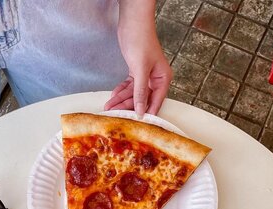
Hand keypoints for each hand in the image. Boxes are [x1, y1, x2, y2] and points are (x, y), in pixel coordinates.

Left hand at [105, 2, 171, 116]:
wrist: (132, 21)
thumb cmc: (141, 40)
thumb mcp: (140, 69)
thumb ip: (140, 92)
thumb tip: (141, 110)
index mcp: (163, 78)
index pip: (155, 102)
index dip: (146, 113)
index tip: (137, 123)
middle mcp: (155, 79)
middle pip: (142, 99)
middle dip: (128, 106)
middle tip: (116, 114)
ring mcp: (145, 75)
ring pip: (133, 93)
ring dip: (121, 100)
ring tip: (109, 107)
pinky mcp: (136, 71)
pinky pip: (129, 86)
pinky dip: (121, 91)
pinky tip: (113, 97)